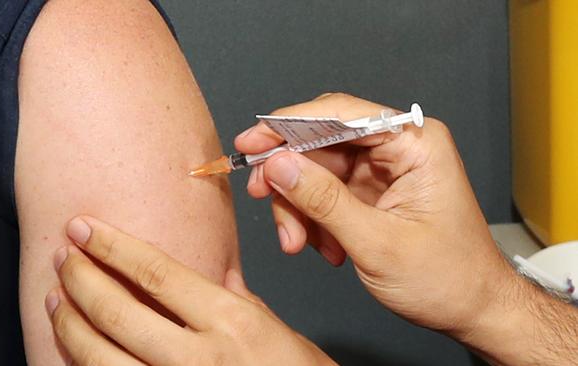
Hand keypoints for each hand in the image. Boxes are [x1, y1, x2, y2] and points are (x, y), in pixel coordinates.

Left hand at [46, 216, 334, 365]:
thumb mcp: (278, 333)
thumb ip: (240, 305)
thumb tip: (215, 278)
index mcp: (231, 322)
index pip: (155, 272)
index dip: (111, 246)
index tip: (84, 228)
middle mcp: (199, 358)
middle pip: (117, 311)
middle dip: (80, 278)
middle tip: (63, 257)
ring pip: (100, 358)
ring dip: (70, 325)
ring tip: (58, 299)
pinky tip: (74, 351)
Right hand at [236, 93, 513, 337]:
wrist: (473, 309)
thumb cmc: (449, 278)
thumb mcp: (377, 243)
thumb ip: (323, 201)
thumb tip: (279, 165)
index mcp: (415, 143)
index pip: (340, 114)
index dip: (289, 124)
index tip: (253, 140)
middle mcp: (399, 148)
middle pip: (322, 142)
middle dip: (290, 176)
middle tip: (261, 195)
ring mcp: (384, 170)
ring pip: (317, 170)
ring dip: (299, 206)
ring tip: (299, 241)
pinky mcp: (372, 191)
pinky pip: (325, 193)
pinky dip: (314, 219)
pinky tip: (325, 246)